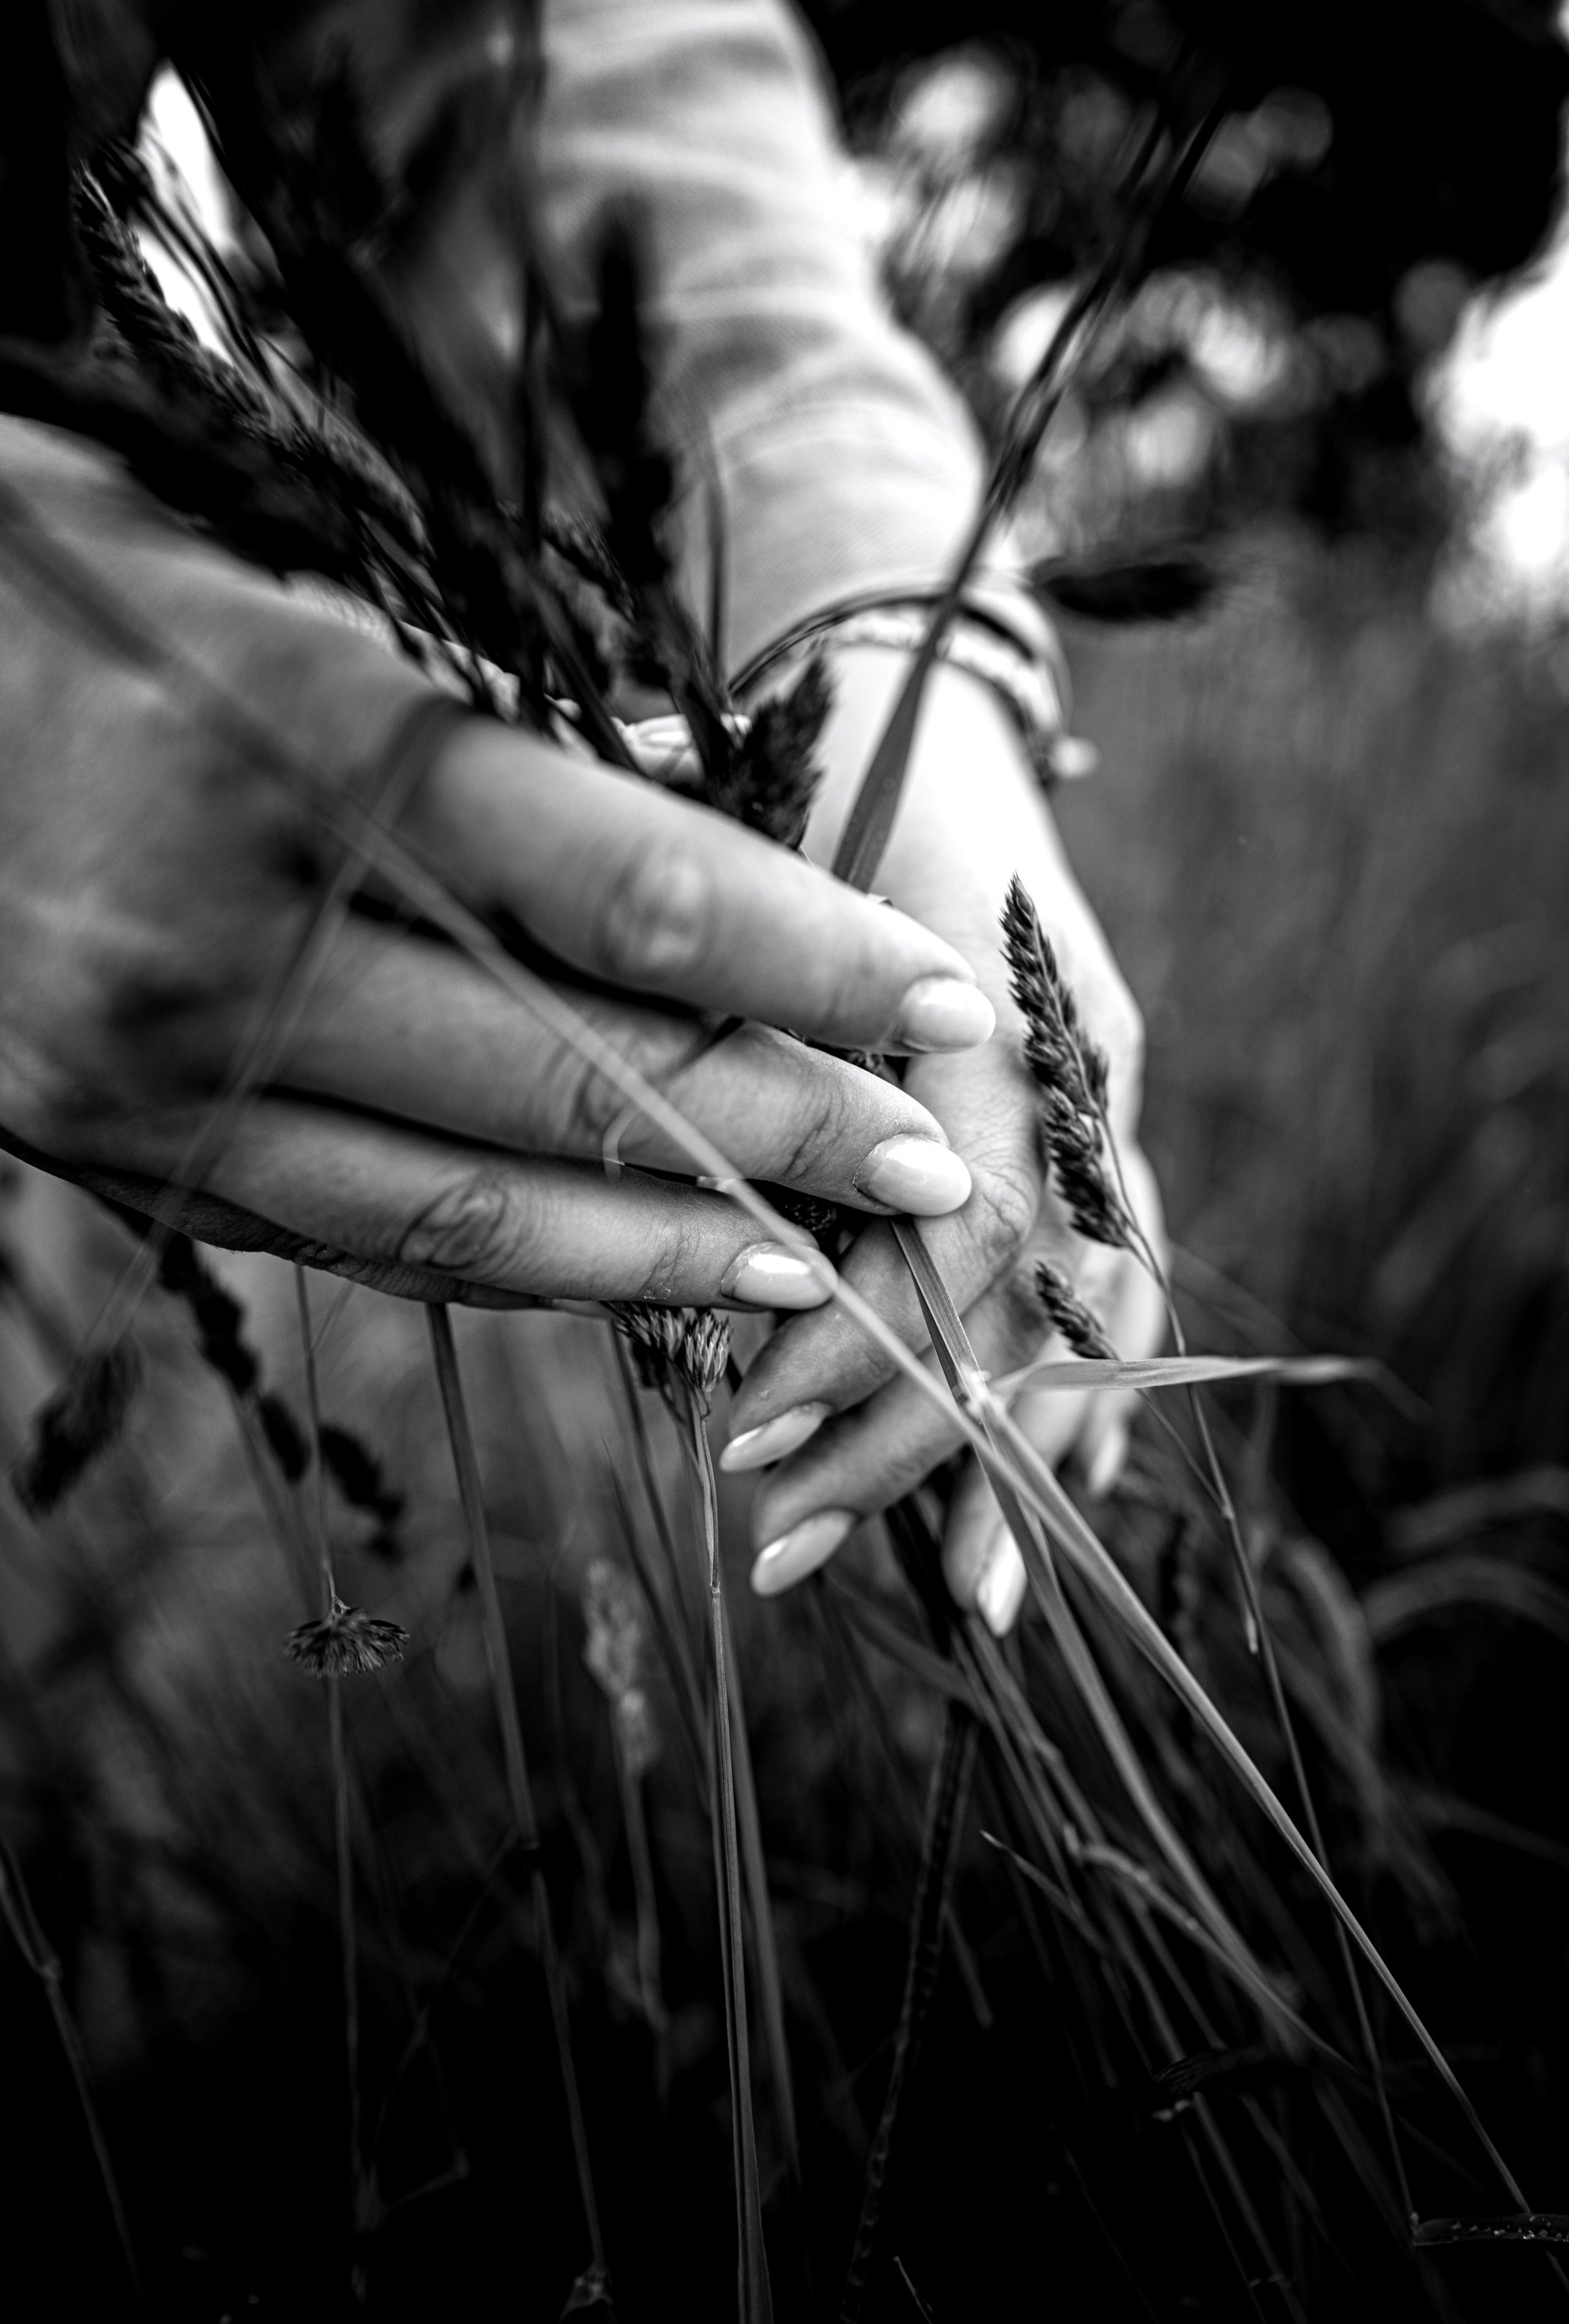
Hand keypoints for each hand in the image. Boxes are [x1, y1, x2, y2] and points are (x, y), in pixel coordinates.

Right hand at [0, 426, 996, 1306]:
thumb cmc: (80, 588)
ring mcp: (159, 1075)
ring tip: (819, 1265)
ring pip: (471, 1204)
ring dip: (668, 1247)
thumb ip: (486, 709)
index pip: (626, 884)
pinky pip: (355, 1241)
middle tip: (938, 1168)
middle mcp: (229, 935)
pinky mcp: (116, 1159)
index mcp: (299, 746)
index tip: (942, 1002)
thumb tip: (691, 778)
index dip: (812, 956)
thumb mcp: (283, 577)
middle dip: (787, 1125)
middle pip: (579, 1069)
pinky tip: (628, 1275)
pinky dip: (511, 1266)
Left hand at [723, 644, 1166, 1627]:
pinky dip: (1074, 1403)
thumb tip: (578, 1057)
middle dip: (911, 1430)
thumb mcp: (748, 828)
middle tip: (779, 1538)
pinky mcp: (1091, 1142)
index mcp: (1002, 993)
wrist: (920, 699)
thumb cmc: (811, 756)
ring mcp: (1102, 1109)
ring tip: (953, 1603)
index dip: (862, 1329)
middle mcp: (1080, 1067)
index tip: (738, 1421)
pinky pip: (1107, 1296)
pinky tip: (1044, 1502)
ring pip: (1090, 1314)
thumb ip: (702, 954)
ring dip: (1010, 1455)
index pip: (959, 1207)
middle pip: (1027, 1291)